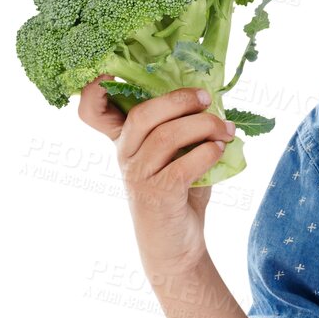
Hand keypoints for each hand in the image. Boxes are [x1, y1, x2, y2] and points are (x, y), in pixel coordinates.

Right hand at [78, 77, 233, 276]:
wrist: (175, 246)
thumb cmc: (178, 195)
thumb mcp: (177, 155)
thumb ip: (184, 128)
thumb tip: (214, 96)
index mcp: (124, 141)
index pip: (92, 111)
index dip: (93, 89)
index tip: (111, 71)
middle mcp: (124, 156)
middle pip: (142, 114)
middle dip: (178, 99)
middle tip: (207, 99)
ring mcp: (138, 176)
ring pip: (167, 136)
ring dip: (204, 126)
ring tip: (227, 130)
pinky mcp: (157, 196)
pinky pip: (183, 165)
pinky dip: (206, 152)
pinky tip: (220, 150)